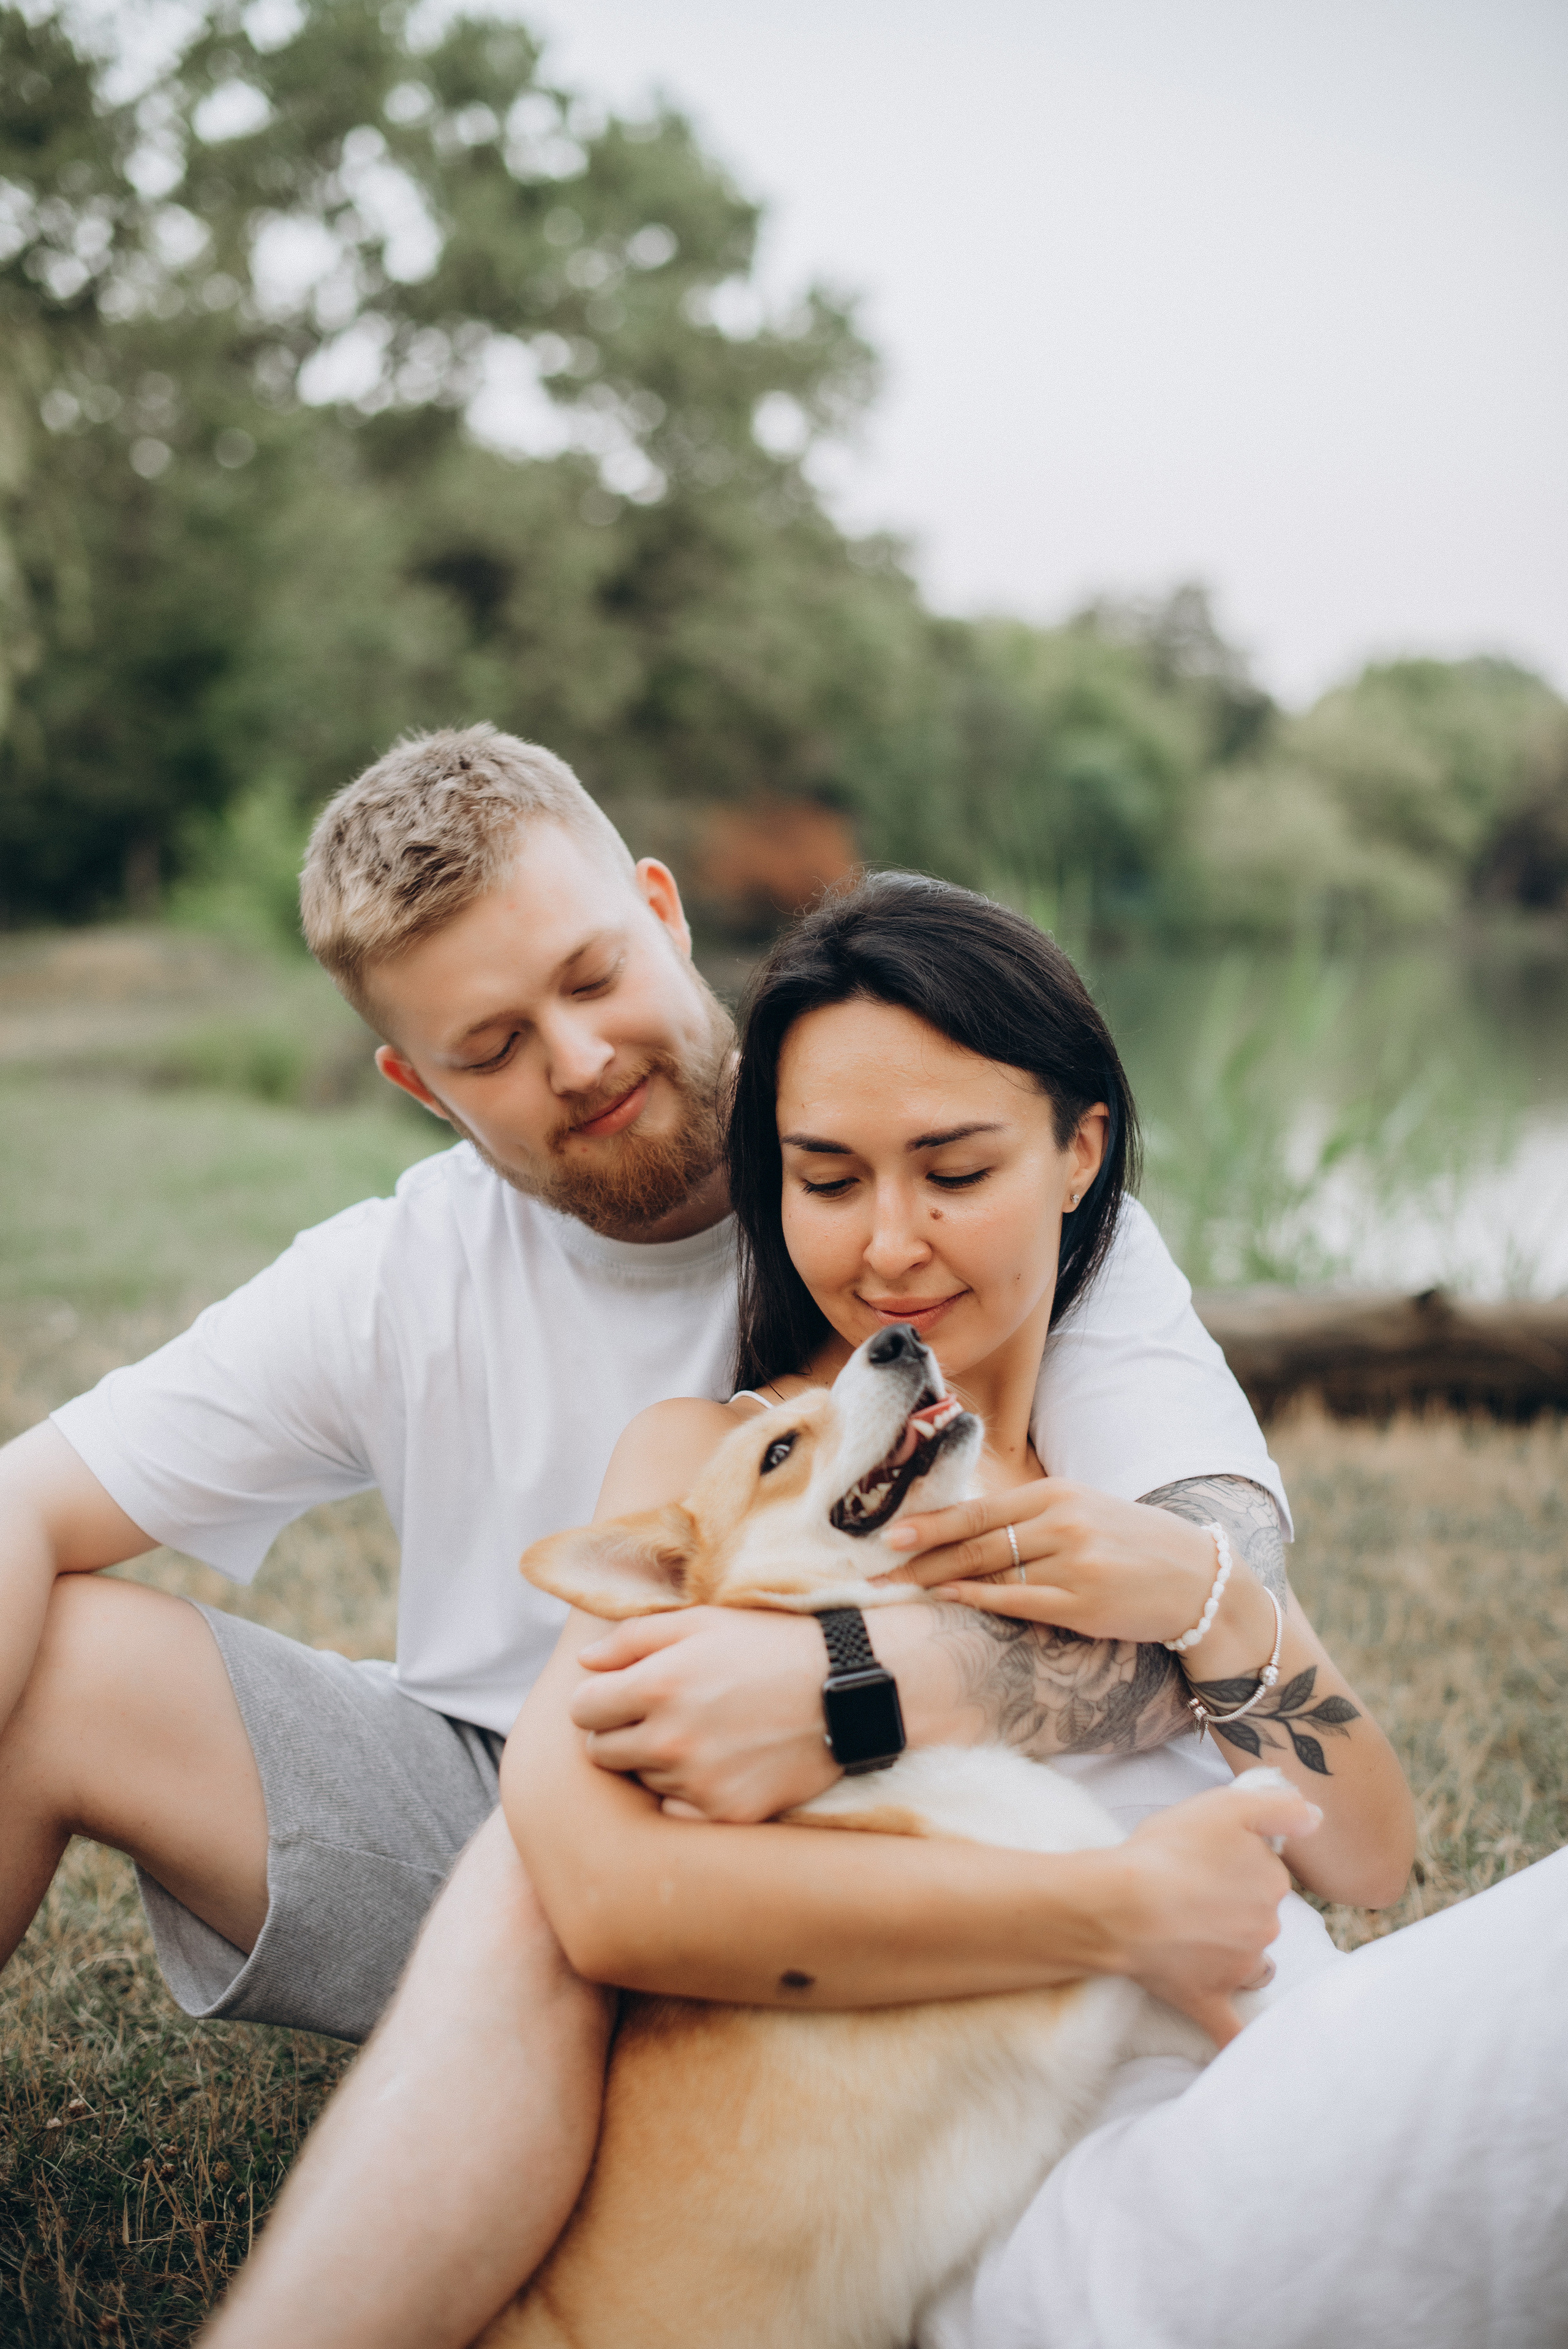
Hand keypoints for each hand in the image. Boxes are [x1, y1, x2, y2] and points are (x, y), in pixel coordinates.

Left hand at [570, 1607, 838, 1822]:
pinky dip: (686, 1793)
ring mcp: (699, 1781)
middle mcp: (671, 1739)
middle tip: (659, 1713)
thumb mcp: (700, 1621)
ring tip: (703, 1731)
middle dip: (618, 1731)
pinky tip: (718, 1763)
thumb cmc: (768, 1644)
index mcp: (657, 1685)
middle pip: (600, 1752)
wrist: (845, 1687)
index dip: (598, 1698)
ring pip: (641, 1780)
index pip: (582, 1709)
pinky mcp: (726, 1812)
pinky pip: (676, 1810)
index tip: (622, 1692)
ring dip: (656, 1760)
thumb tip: (585, 1665)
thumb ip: (633, 1638)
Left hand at [878, 1479, 1221, 1643]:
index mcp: (1059, 1495)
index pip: (981, 1509)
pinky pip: (1017, 1602)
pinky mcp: (1083, 1605)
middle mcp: (1063, 1524)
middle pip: (976, 1541)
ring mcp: (1073, 1565)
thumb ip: (1032, 1516)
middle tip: (879, 1567)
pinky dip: (978, 1601)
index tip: (891, 1533)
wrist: (1199, 1580)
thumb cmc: (1132, 1544)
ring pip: (991, 1572)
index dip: (932, 1523)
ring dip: (940, 1581)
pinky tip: (949, 1600)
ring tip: (902, 1588)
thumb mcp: (1084, 1511)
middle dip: (922, 1555)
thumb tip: (969, 1527)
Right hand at [1106, 1775, 1321, 2045]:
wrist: (1121, 1903)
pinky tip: (1241, 2057)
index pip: (1267, 1872)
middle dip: (1236, 1908)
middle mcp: (1265, 1929)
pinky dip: (1236, 2041)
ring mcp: (1237, 1968)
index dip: (1238, 1862)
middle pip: (1260, 1918)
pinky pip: (1229, 2030)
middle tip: (1191, 1890)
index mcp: (1271, 1883)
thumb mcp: (1227, 1805)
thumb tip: (1318, 1818)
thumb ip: (1281, 1807)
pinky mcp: (1207, 1998)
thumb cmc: (1167, 1849)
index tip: (1208, 1856)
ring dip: (1239, 1957)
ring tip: (1199, 1940)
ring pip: (1253, 1966)